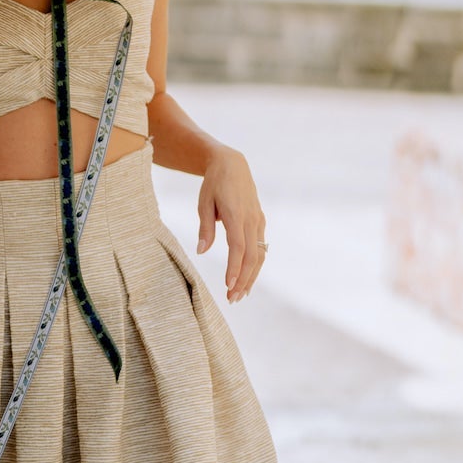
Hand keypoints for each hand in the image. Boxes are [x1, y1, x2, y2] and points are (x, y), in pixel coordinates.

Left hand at [196, 147, 266, 301]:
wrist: (232, 164)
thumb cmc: (213, 183)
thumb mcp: (203, 203)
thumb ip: (204, 228)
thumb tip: (201, 251)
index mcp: (236, 215)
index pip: (238, 247)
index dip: (234, 268)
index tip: (228, 285)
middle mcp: (251, 219)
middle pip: (252, 255)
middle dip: (243, 279)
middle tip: (232, 298)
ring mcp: (258, 221)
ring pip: (260, 254)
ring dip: (251, 276)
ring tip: (240, 295)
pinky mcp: (259, 221)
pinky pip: (261, 247)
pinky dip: (255, 265)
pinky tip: (247, 278)